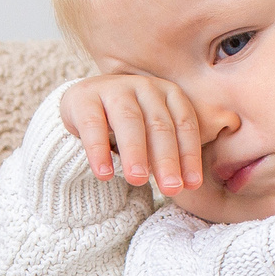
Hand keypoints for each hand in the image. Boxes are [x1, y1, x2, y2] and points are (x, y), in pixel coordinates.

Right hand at [59, 73, 202, 194]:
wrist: (82, 104)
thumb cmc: (129, 126)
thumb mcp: (153, 133)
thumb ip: (172, 152)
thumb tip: (191, 184)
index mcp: (168, 93)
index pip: (184, 125)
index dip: (189, 155)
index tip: (192, 184)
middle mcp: (144, 86)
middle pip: (159, 125)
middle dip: (167, 160)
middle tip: (171, 188)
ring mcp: (113, 88)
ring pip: (129, 121)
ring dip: (135, 152)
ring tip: (138, 180)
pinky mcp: (84, 97)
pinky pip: (93, 125)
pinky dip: (98, 150)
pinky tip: (104, 174)